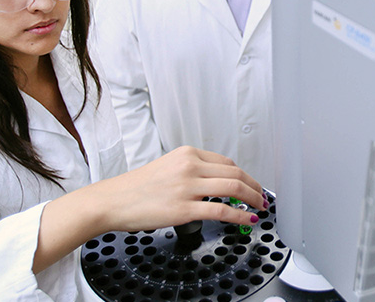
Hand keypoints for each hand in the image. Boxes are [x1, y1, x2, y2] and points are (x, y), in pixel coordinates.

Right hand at [88, 146, 265, 233]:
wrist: (112, 201)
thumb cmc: (134, 188)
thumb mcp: (166, 167)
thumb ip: (190, 171)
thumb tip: (214, 183)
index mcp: (187, 154)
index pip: (227, 162)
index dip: (245, 175)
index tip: (252, 184)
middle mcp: (190, 166)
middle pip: (236, 173)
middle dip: (255, 187)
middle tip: (262, 197)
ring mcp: (188, 187)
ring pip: (234, 188)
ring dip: (253, 198)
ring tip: (259, 207)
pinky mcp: (184, 208)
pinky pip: (222, 210)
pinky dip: (239, 215)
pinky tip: (246, 219)